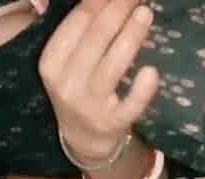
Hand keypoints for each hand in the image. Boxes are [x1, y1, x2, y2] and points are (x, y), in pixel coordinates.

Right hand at [39, 0, 158, 163]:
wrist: (84, 138)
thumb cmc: (78, 88)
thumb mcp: (63, 62)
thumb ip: (71, 29)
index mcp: (52, 62)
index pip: (77, 23)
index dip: (98, 0)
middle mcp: (67, 84)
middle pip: (96, 39)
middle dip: (118, 10)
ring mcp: (90, 105)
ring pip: (113, 67)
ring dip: (131, 37)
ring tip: (146, 13)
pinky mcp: (113, 123)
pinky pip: (130, 105)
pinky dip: (141, 90)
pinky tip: (152, 71)